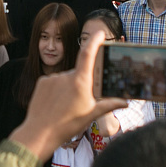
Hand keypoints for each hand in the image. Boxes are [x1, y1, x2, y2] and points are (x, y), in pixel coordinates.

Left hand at [9, 30, 126, 160]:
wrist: (39, 133)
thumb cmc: (67, 125)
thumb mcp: (91, 115)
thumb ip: (109, 105)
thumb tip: (126, 102)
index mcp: (80, 82)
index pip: (88, 54)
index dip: (94, 41)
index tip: (100, 33)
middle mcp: (65, 76)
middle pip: (78, 73)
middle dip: (81, 84)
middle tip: (77, 103)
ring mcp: (52, 78)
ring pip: (65, 79)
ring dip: (67, 88)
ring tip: (63, 107)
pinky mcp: (41, 82)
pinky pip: (53, 82)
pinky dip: (56, 90)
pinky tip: (54, 104)